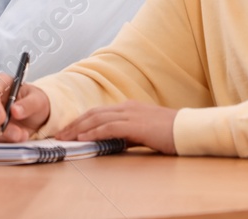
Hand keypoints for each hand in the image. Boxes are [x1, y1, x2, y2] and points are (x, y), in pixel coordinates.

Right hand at [0, 73, 49, 141]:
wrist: (34, 115)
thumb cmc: (34, 102)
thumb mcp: (37, 100)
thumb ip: (28, 104)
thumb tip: (15, 110)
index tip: (1, 120)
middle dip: (0, 126)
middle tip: (17, 134)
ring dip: (4, 134)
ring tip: (22, 135)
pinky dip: (3, 140)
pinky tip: (15, 137)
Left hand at [57, 101, 176, 154]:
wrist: (188, 129)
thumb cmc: (170, 132)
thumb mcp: (145, 130)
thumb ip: (128, 133)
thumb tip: (113, 141)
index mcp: (129, 107)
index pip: (98, 111)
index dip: (81, 120)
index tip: (69, 129)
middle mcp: (127, 107)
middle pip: (93, 113)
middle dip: (74, 123)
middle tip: (59, 134)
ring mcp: (130, 114)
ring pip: (97, 118)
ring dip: (78, 128)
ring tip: (65, 137)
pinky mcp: (135, 125)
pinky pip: (109, 127)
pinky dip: (94, 132)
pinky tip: (84, 138)